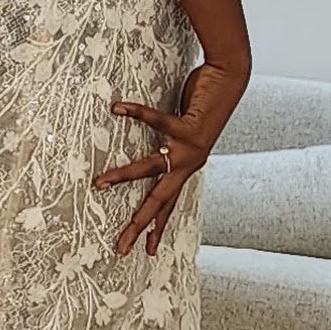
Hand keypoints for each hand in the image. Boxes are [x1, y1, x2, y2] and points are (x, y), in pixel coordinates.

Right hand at [91, 63, 247, 255]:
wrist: (230, 79)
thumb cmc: (206, 100)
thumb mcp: (186, 128)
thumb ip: (172, 138)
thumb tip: (157, 140)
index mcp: (186, 166)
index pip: (169, 204)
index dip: (158, 227)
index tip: (148, 250)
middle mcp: (188, 162)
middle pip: (159, 201)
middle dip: (141, 225)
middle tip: (122, 246)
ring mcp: (190, 148)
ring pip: (151, 168)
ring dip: (124, 176)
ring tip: (99, 183)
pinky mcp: (189, 127)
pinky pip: (157, 121)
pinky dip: (136, 113)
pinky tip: (118, 108)